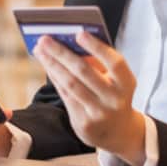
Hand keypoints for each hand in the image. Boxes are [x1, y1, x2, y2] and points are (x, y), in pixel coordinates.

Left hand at [33, 32, 146, 165]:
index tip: (79, 33)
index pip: (114, 62)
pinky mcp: (85, 123)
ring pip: (70, 84)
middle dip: (62, 53)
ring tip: (40, 50)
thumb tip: (68, 41)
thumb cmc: (112, 94)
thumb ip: (97, 62)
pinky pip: (65, 95)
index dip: (97, 47)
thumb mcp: (114, 79)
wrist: (118, 131)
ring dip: (52, 64)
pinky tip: (46, 65)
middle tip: (45, 39)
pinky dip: (55, 78)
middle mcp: (115, 99)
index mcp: (126, 83)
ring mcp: (99, 113)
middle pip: (84, 71)